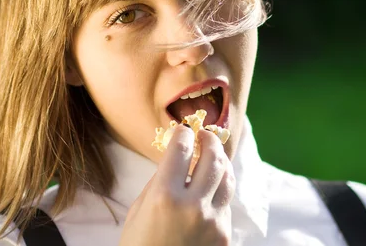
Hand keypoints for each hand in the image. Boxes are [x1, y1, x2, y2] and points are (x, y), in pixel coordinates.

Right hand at [119, 124, 234, 245]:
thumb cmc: (138, 245)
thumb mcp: (139, 209)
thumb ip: (160, 180)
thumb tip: (177, 156)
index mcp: (165, 196)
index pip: (182, 148)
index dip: (182, 134)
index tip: (182, 131)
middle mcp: (192, 206)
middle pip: (213, 157)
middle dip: (209, 139)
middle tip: (203, 135)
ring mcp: (213, 222)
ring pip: (227, 177)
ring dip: (220, 161)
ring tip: (212, 155)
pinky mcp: (224, 236)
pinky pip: (226, 202)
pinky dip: (219, 189)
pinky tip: (209, 188)